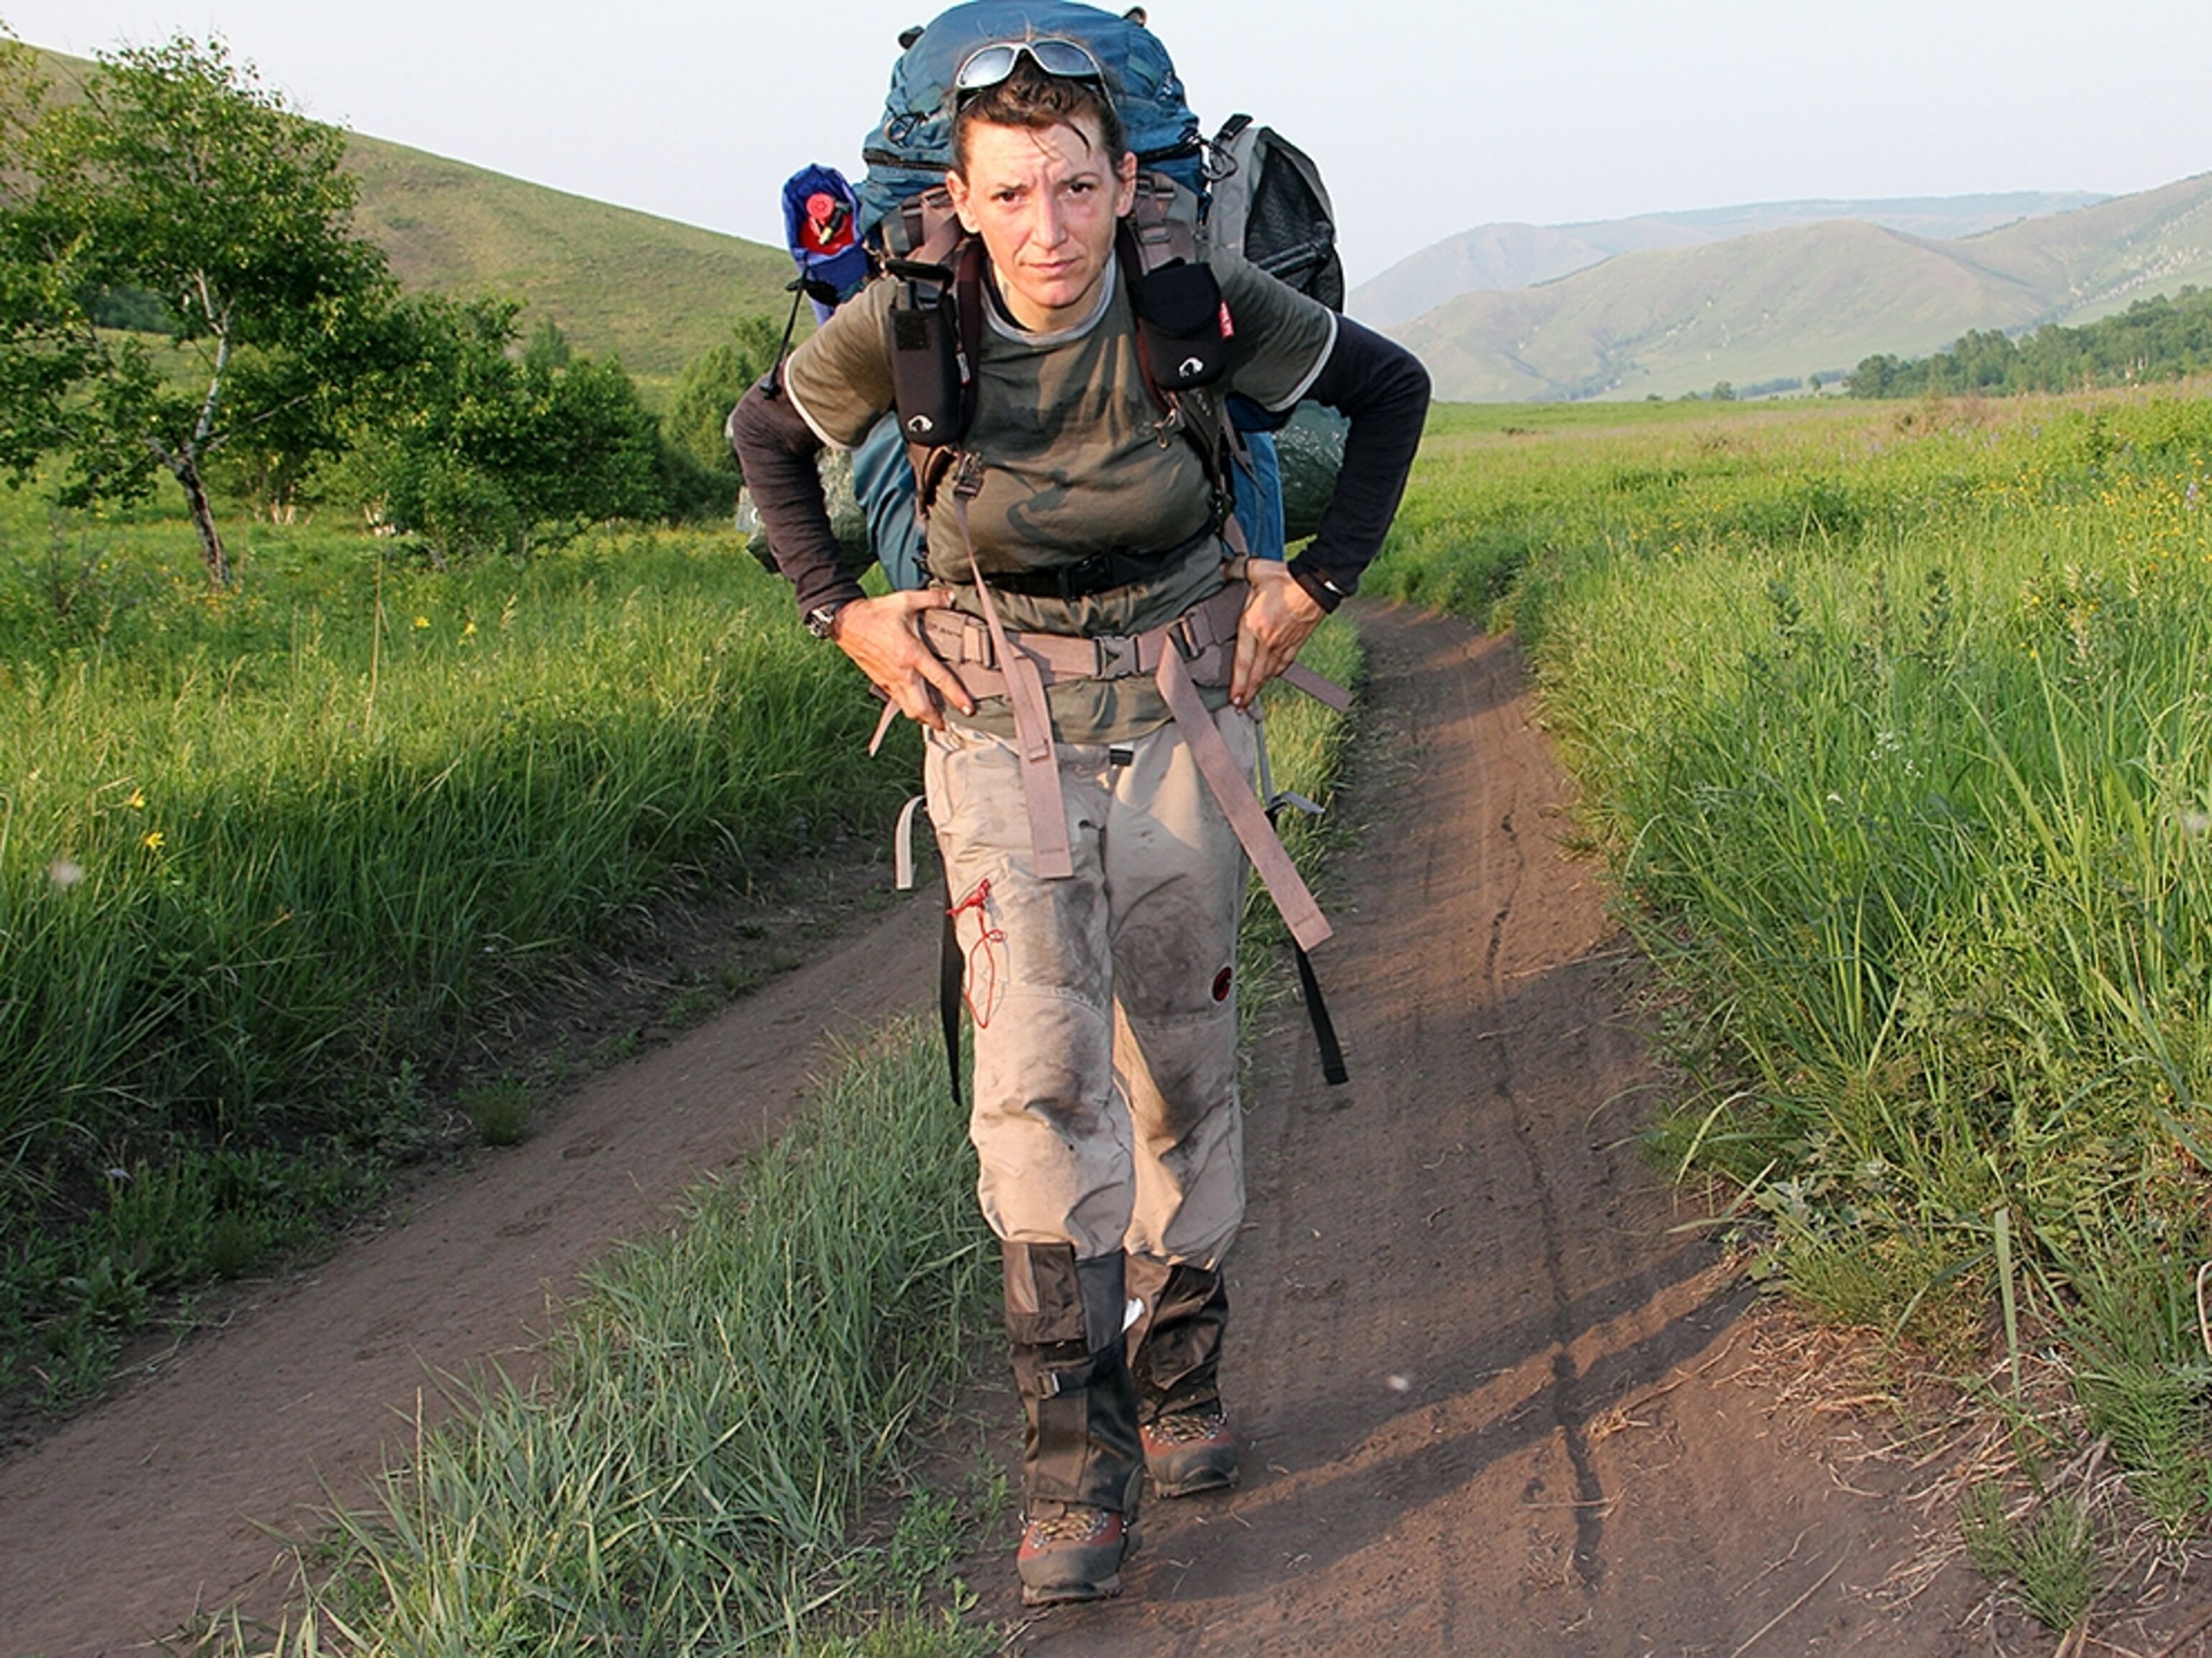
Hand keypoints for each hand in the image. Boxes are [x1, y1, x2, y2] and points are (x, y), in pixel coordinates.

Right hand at [830, 589, 975, 730]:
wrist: (845, 622)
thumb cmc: (874, 613)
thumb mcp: (905, 601)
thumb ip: (931, 599)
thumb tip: (950, 597)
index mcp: (911, 654)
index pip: (940, 680)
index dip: (957, 696)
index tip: (968, 709)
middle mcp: (902, 672)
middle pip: (921, 708)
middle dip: (936, 720)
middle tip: (949, 724)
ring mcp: (889, 680)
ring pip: (908, 710)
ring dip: (922, 718)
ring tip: (934, 720)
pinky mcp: (880, 681)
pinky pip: (897, 701)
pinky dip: (908, 706)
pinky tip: (915, 704)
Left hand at [1229, 558, 1325, 708]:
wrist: (1317, 584)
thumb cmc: (1287, 578)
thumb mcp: (1256, 570)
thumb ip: (1236, 569)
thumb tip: (1222, 567)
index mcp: (1253, 626)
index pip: (1242, 662)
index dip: (1237, 683)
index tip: (1234, 697)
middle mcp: (1268, 640)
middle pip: (1255, 673)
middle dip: (1247, 692)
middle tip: (1240, 706)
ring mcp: (1284, 644)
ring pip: (1269, 671)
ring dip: (1260, 686)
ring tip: (1252, 697)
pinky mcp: (1297, 642)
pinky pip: (1284, 663)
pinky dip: (1276, 673)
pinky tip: (1273, 676)